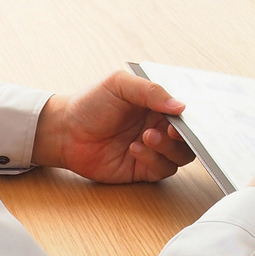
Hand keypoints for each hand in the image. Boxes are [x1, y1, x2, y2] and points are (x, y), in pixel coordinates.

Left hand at [34, 72, 195, 183]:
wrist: (65, 131)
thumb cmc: (90, 104)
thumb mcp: (119, 85)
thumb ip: (151, 91)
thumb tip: (180, 106)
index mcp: (157, 106)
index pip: (185, 114)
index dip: (189, 119)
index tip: (182, 119)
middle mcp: (158, 127)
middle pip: (188, 138)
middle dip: (182, 137)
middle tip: (168, 131)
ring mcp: (152, 150)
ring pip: (179, 156)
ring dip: (167, 148)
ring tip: (146, 137)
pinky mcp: (143, 169)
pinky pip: (162, 170)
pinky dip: (152, 160)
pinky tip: (135, 149)